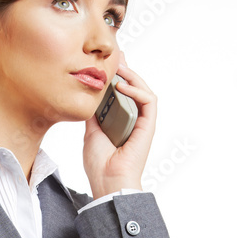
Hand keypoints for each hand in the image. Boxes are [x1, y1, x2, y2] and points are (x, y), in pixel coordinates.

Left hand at [82, 52, 156, 199]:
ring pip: (143, 90)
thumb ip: (93, 114)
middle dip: (126, 70)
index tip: (107, 63)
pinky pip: (149, 101)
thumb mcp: (90, 132)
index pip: (123, 93)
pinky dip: (137, 90)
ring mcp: (142, 123)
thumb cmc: (99, 165)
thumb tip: (87, 95)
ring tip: (118, 66)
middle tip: (115, 56)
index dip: (118, 77)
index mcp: (121, 122)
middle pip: (134, 88)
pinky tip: (121, 85)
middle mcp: (134, 120)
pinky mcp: (149, 126)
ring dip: (132, 75)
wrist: (107, 182)